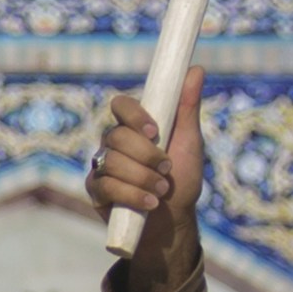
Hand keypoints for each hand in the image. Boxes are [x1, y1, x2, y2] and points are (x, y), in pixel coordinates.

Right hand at [87, 89, 202, 291]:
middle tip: (167, 169)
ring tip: (161, 190)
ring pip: (111, 162)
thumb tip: (196, 69)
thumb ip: (188, 107)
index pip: (121, 105)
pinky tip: (149, 203)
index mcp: (134, 126)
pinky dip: (131, 194)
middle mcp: (114, 142)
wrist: (173, 222)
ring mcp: (102, 166)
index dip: (134, 115)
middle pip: (117, 136)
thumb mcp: (190, 143)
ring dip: (142, 178)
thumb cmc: (182, 180)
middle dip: (145, 155)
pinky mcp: (96, 190)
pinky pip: (105, 185)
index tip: (155, 131)